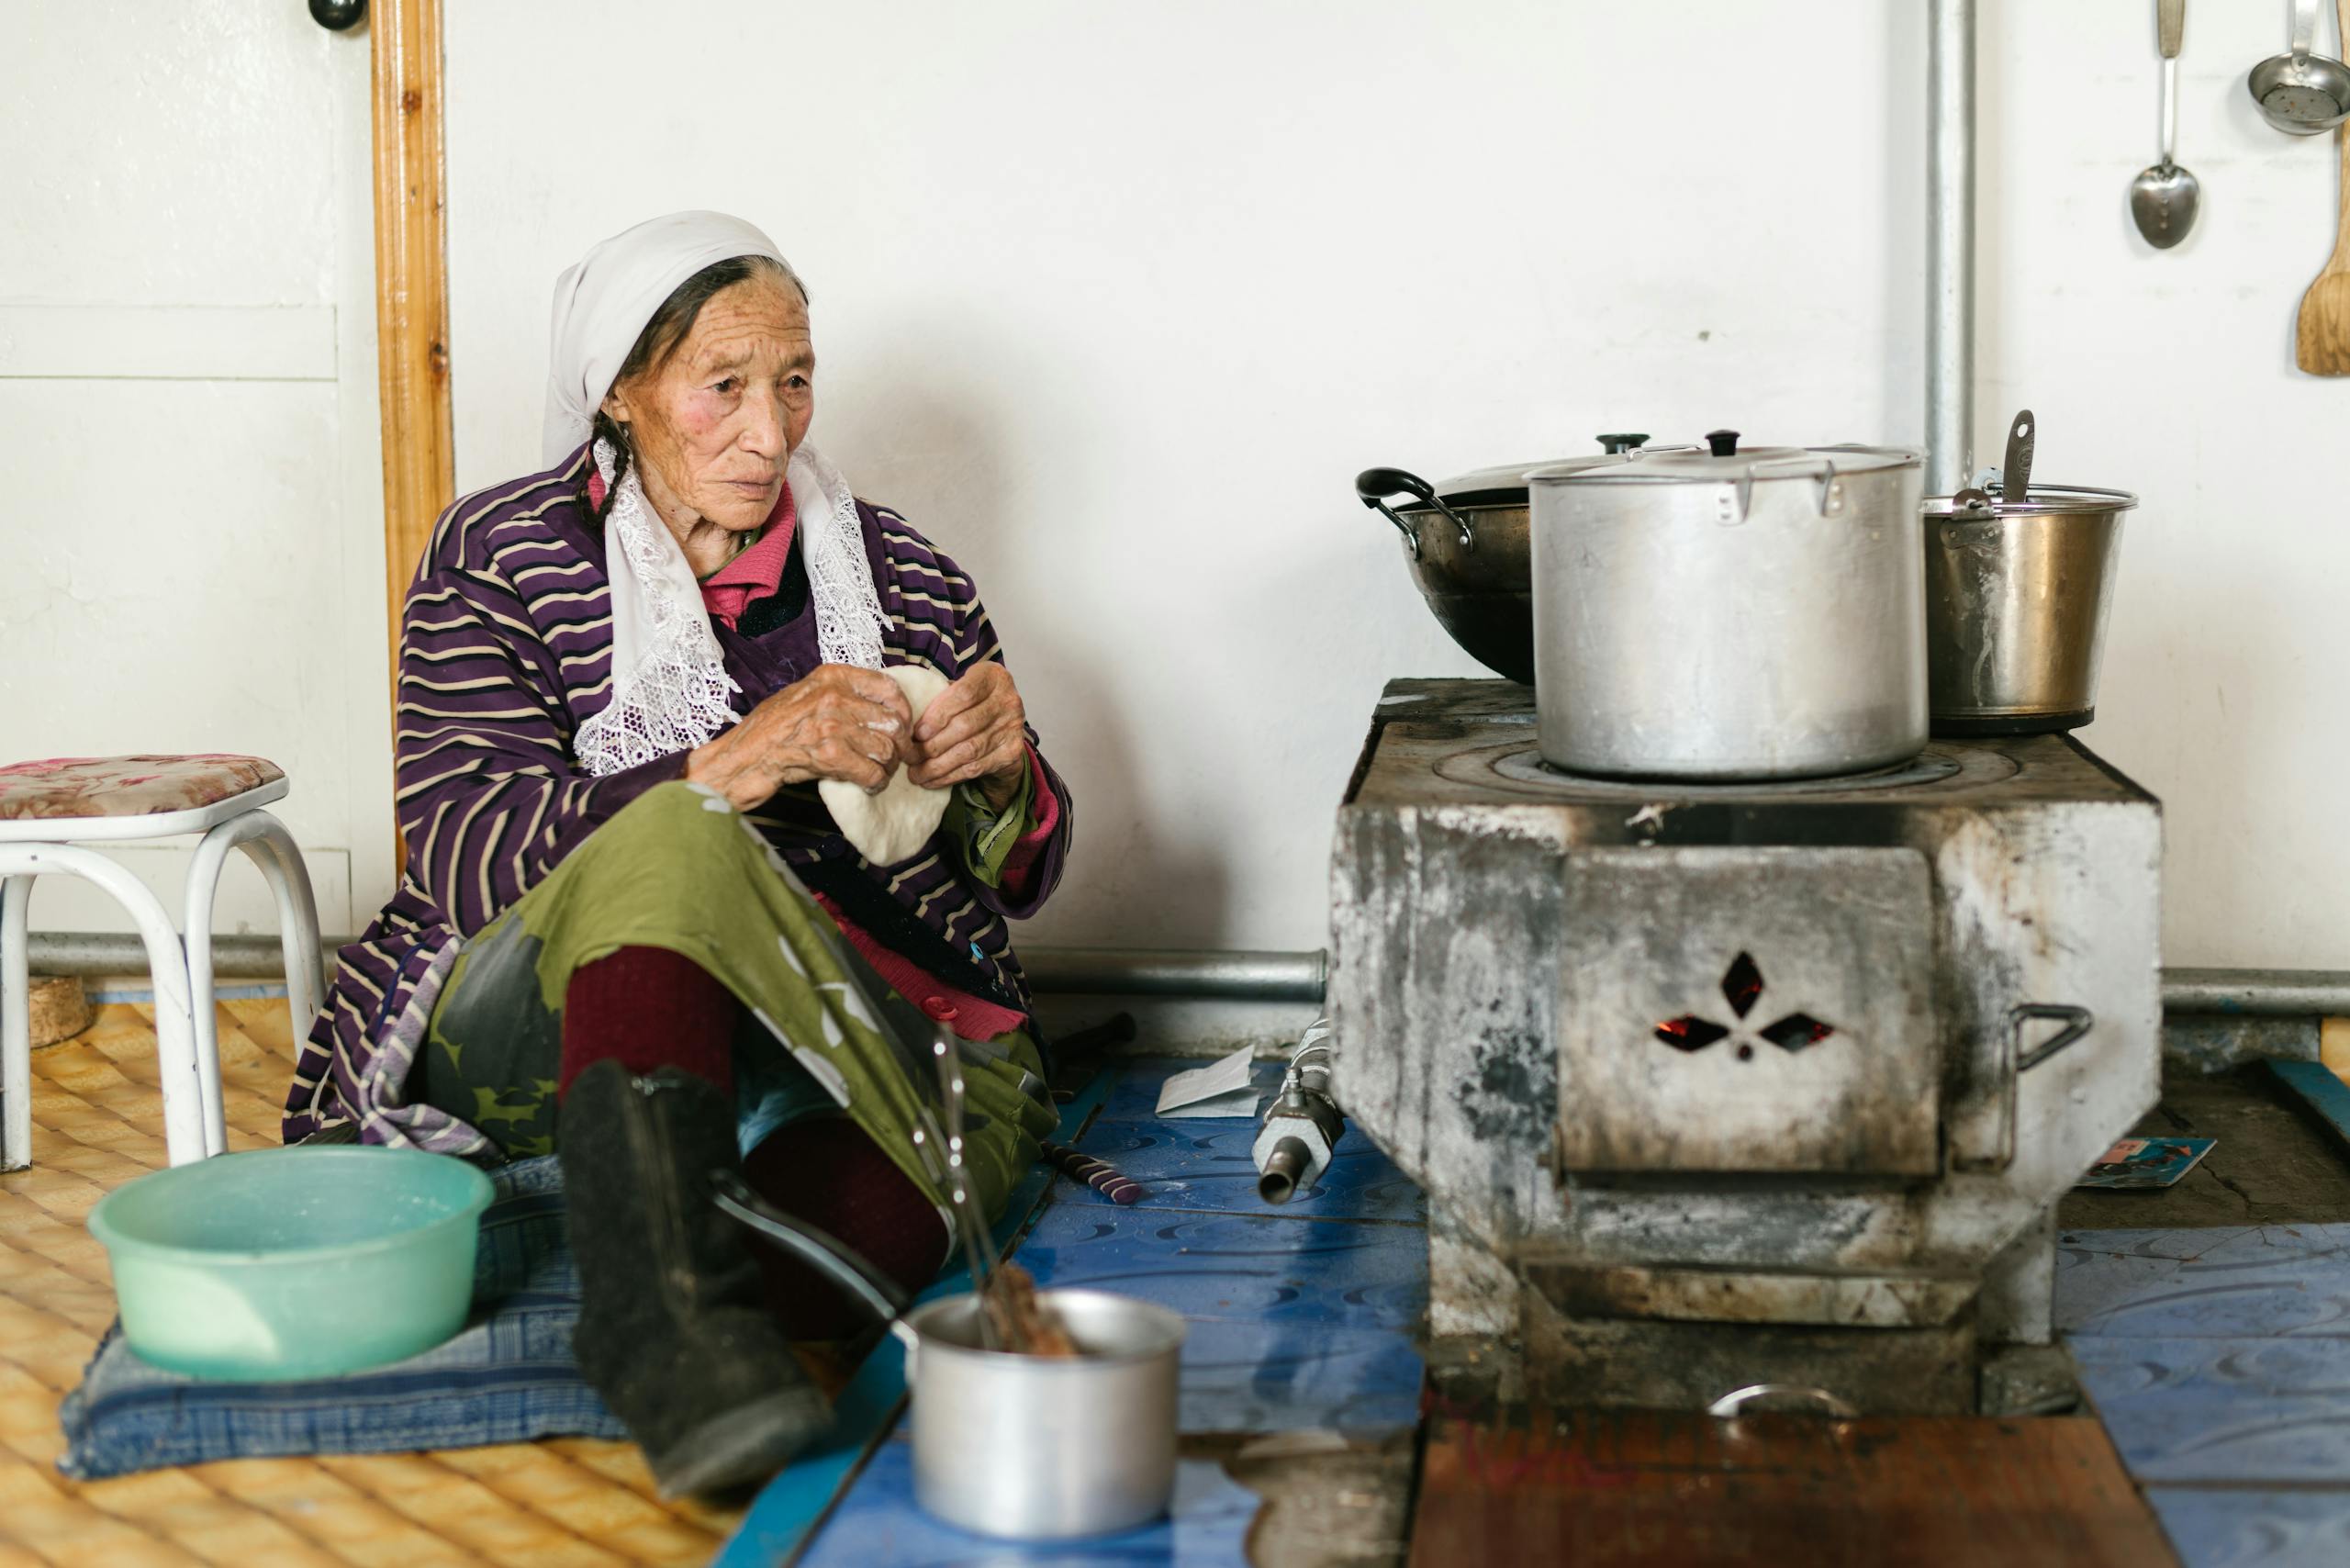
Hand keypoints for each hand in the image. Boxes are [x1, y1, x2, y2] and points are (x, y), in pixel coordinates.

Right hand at [684, 664, 914, 810]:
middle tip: (893, 759)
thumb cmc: (772, 729)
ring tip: (877, 773)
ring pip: (886, 750)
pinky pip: (873, 773)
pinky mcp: (829, 755)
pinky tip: (868, 785)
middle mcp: (834, 696)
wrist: (743, 757)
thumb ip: (841, 693)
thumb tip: (881, 706)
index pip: (889, 687)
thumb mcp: (806, 695)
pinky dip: (875, 784)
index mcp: (832, 676)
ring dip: (887, 768)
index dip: (903, 712)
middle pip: (892, 723)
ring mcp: (832, 725)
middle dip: (898, 746)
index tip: (902, 728)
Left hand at [908, 662, 1028, 807]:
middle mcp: (1008, 700)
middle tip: (909, 757)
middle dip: (932, 745)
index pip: (964, 694)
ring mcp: (1013, 727)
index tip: (917, 732)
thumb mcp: (958, 690)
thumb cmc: (971, 704)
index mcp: (992, 676)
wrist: (1002, 726)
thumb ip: (939, 698)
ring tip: (915, 773)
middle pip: (965, 725)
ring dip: (937, 766)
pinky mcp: (1011, 753)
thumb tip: (905, 721)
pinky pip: (976, 768)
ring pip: (969, 750)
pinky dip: (950, 777)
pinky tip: (932, 780)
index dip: (937, 715)